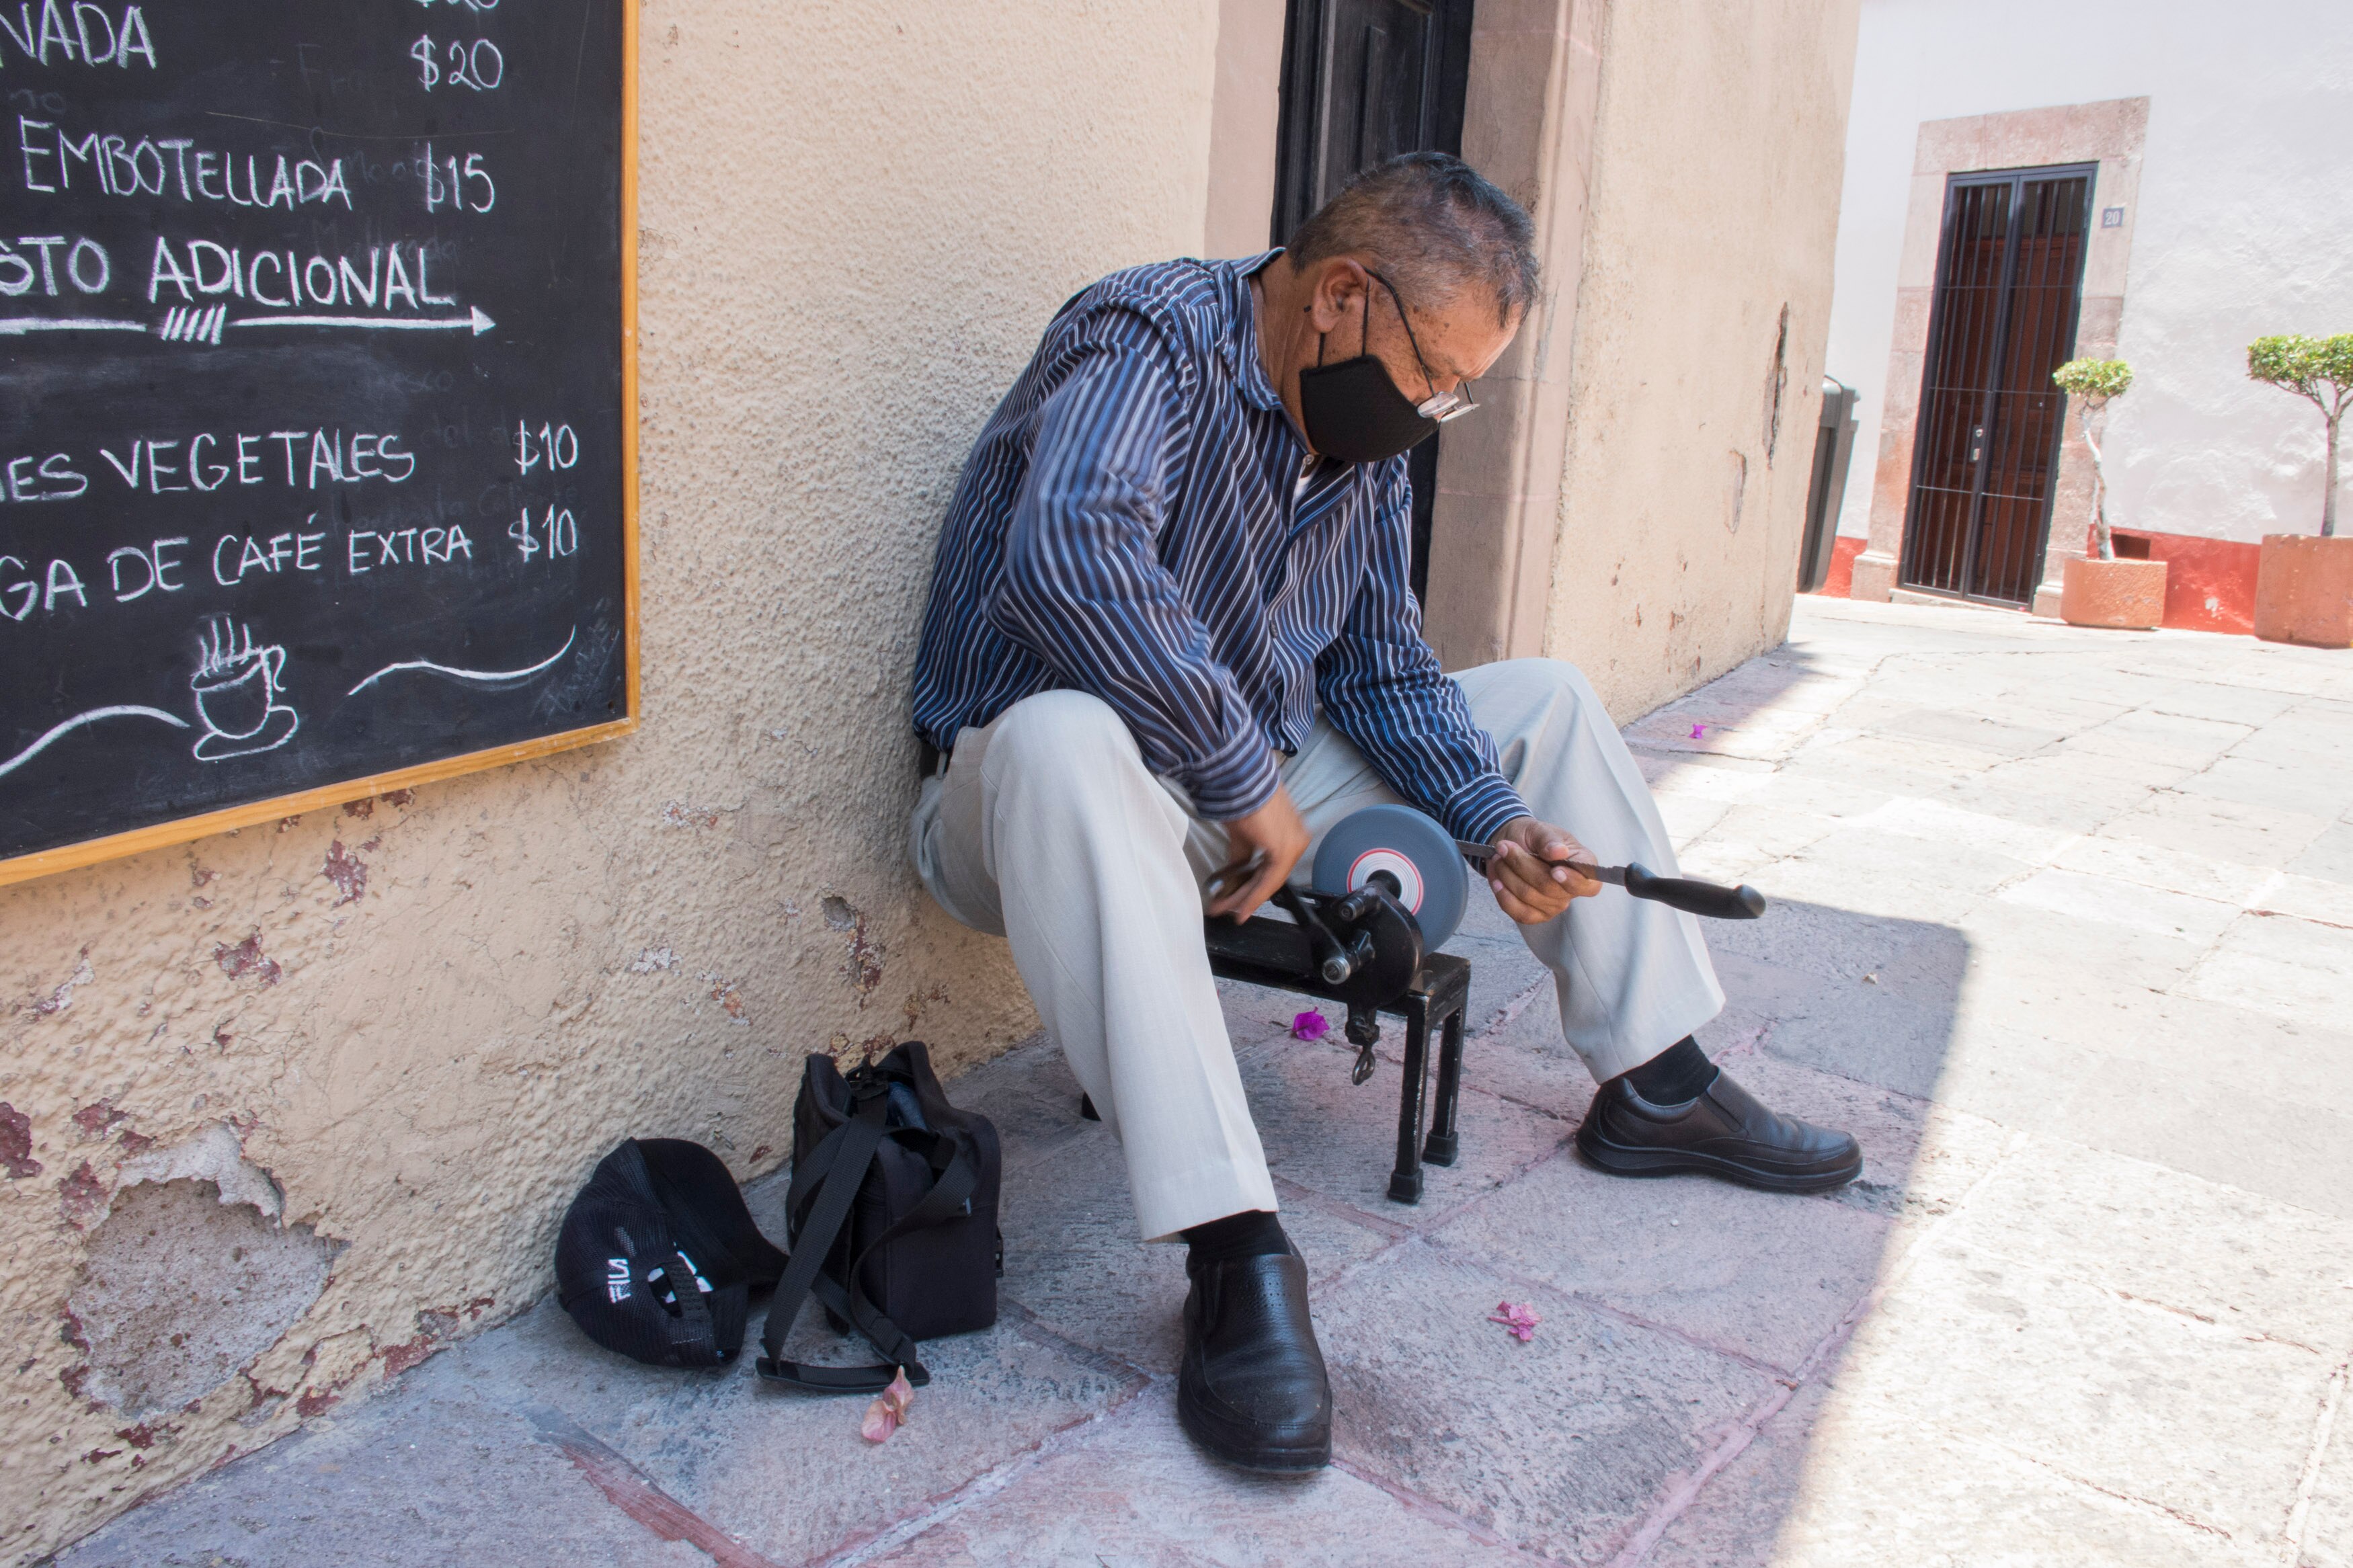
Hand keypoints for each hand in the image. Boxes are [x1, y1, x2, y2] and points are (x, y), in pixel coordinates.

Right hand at [1205, 786, 1309, 920]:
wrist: (1242, 779)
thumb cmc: (1242, 797)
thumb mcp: (1242, 834)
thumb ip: (1242, 855)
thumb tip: (1237, 870)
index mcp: (1291, 835)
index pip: (1271, 870)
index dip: (1252, 890)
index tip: (1236, 904)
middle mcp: (1297, 841)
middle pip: (1268, 878)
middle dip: (1242, 896)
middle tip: (1223, 908)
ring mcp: (1293, 846)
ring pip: (1267, 881)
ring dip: (1242, 897)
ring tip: (1222, 909)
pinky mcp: (1285, 849)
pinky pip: (1268, 879)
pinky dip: (1252, 894)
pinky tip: (1238, 906)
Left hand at [1486, 815, 1601, 923]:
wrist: (1510, 845)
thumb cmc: (1531, 837)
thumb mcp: (1540, 830)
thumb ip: (1549, 840)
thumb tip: (1559, 851)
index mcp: (1583, 865)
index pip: (1589, 884)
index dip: (1573, 881)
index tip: (1555, 870)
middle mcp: (1572, 889)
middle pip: (1550, 887)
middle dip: (1522, 865)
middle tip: (1504, 848)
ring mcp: (1555, 905)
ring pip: (1530, 897)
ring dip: (1508, 875)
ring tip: (1498, 858)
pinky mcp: (1535, 915)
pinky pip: (1520, 912)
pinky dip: (1504, 895)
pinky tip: (1497, 880)